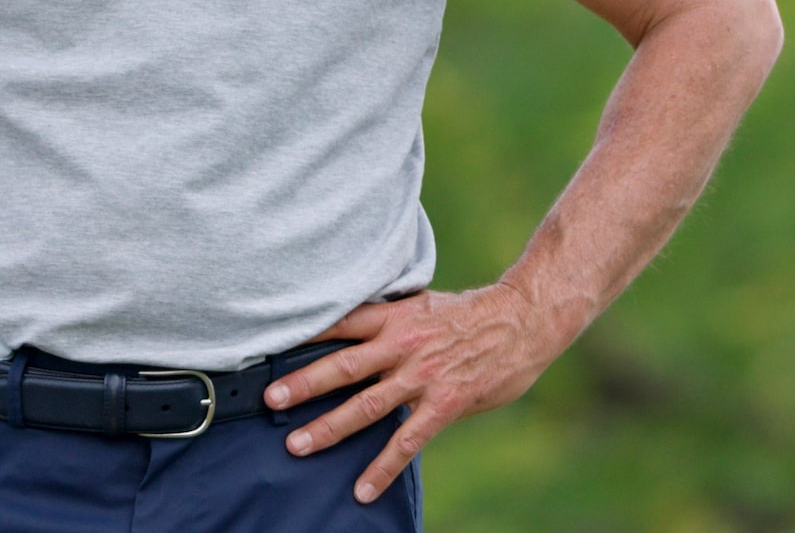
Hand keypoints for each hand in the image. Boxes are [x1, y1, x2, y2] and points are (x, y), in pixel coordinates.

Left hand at [265, 283, 569, 502]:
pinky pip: (407, 440)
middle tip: (271, 399)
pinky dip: (383, 467)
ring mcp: (424, 375)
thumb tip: (359, 331)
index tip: (273, 346)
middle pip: (344, 365)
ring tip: (297, 445)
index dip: (308, 333)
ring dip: (329, 427)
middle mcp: (404, 343)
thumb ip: (394, 321)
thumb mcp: (427, 305)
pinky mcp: (445, 403)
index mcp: (398, 315)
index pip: (344, 322)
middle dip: (304, 384)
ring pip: (367, 404)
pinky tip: (363, 488)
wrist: (524, 319)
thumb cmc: (475, 314)